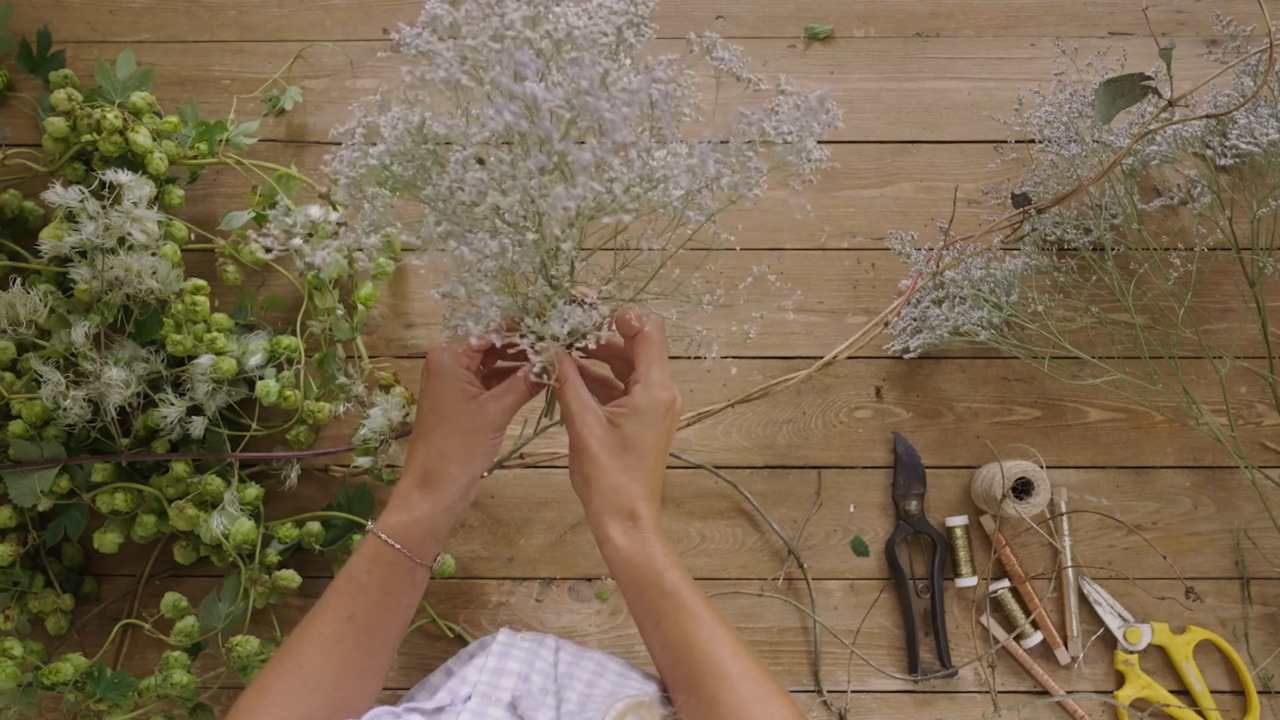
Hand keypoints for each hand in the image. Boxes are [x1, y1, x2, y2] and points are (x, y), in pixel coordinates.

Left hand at [383, 340, 537, 534]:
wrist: (435, 488)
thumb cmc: (459, 445)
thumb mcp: (496, 410)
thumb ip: (525, 382)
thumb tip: (553, 358)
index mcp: (448, 357)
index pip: (490, 332)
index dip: (521, 330)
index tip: (552, 329)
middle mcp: (449, 364)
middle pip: (492, 347)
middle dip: (523, 348)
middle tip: (558, 348)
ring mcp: (456, 384)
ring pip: (493, 366)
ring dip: (520, 367)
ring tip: (553, 364)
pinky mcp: (464, 403)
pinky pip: (491, 385)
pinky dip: (511, 384)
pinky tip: (538, 382)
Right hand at [551, 309, 680, 540]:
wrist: (625, 519)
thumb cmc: (608, 476)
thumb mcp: (582, 423)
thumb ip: (567, 380)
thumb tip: (551, 347)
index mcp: (655, 388)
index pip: (647, 329)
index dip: (618, 316)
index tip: (584, 314)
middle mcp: (661, 391)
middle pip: (634, 345)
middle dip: (597, 336)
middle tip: (562, 330)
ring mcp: (653, 406)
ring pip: (625, 366)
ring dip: (594, 357)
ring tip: (558, 352)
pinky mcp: (642, 419)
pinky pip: (621, 387)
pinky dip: (597, 380)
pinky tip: (567, 377)